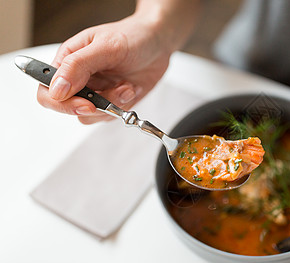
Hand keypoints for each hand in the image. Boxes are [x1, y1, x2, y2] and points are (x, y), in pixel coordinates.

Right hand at [36, 15, 170, 123]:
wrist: (158, 43)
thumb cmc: (133, 36)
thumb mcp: (106, 47)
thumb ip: (78, 66)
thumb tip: (57, 88)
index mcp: (68, 61)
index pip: (48, 91)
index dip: (63, 103)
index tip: (87, 104)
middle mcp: (78, 78)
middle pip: (69, 107)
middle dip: (95, 106)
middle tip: (114, 94)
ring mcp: (95, 92)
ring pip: (91, 116)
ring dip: (113, 104)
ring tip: (126, 85)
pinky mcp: (111, 101)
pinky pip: (109, 116)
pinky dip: (123, 106)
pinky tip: (130, 88)